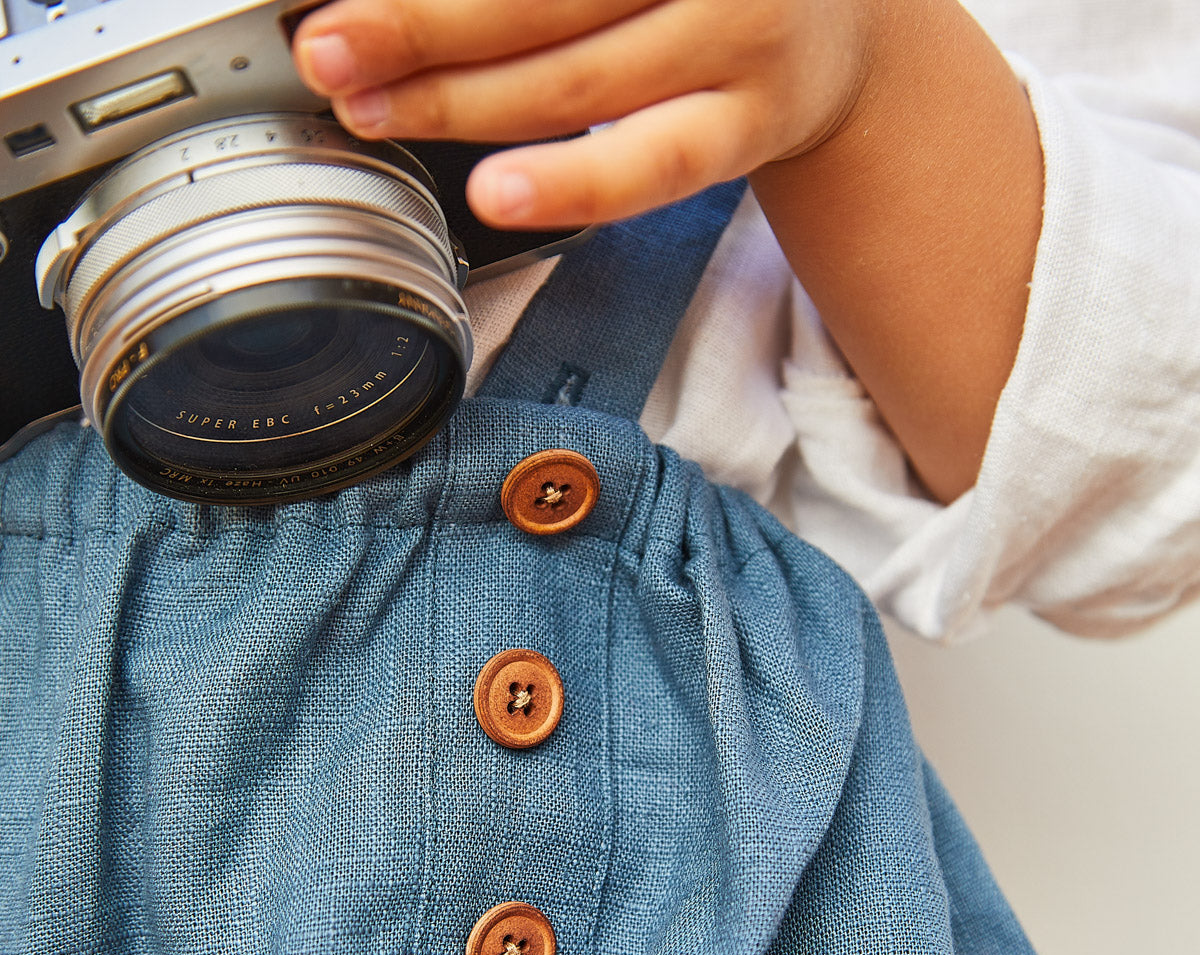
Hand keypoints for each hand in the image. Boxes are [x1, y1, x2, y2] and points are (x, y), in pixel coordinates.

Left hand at [292, 0, 875, 227]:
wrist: (837, 22)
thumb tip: (415, 3)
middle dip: (419, 26)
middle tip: (326, 51)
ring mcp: (742, 36)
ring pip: (579, 81)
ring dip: (464, 104)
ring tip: (373, 113)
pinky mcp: (753, 127)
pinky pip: (653, 166)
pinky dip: (571, 181)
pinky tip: (494, 194)